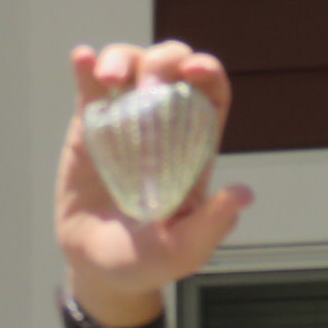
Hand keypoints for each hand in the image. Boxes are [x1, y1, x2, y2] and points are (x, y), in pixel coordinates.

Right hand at [55, 41, 252, 327]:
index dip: (207, 72)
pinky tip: (83, 59)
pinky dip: (87, 67)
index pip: (210, 95)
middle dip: (164, 59)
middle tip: (148, 82)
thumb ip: (213, 223)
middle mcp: (164, 127)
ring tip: (110, 76)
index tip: (195, 70)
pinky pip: (91, 89)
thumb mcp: (186, 250)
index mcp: (195, 150)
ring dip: (123, 58)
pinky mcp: (89, 128)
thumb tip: (243, 193)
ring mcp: (125, 123)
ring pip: (131, 67)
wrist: (98, 269)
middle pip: (172, 69)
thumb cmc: (150, 262)